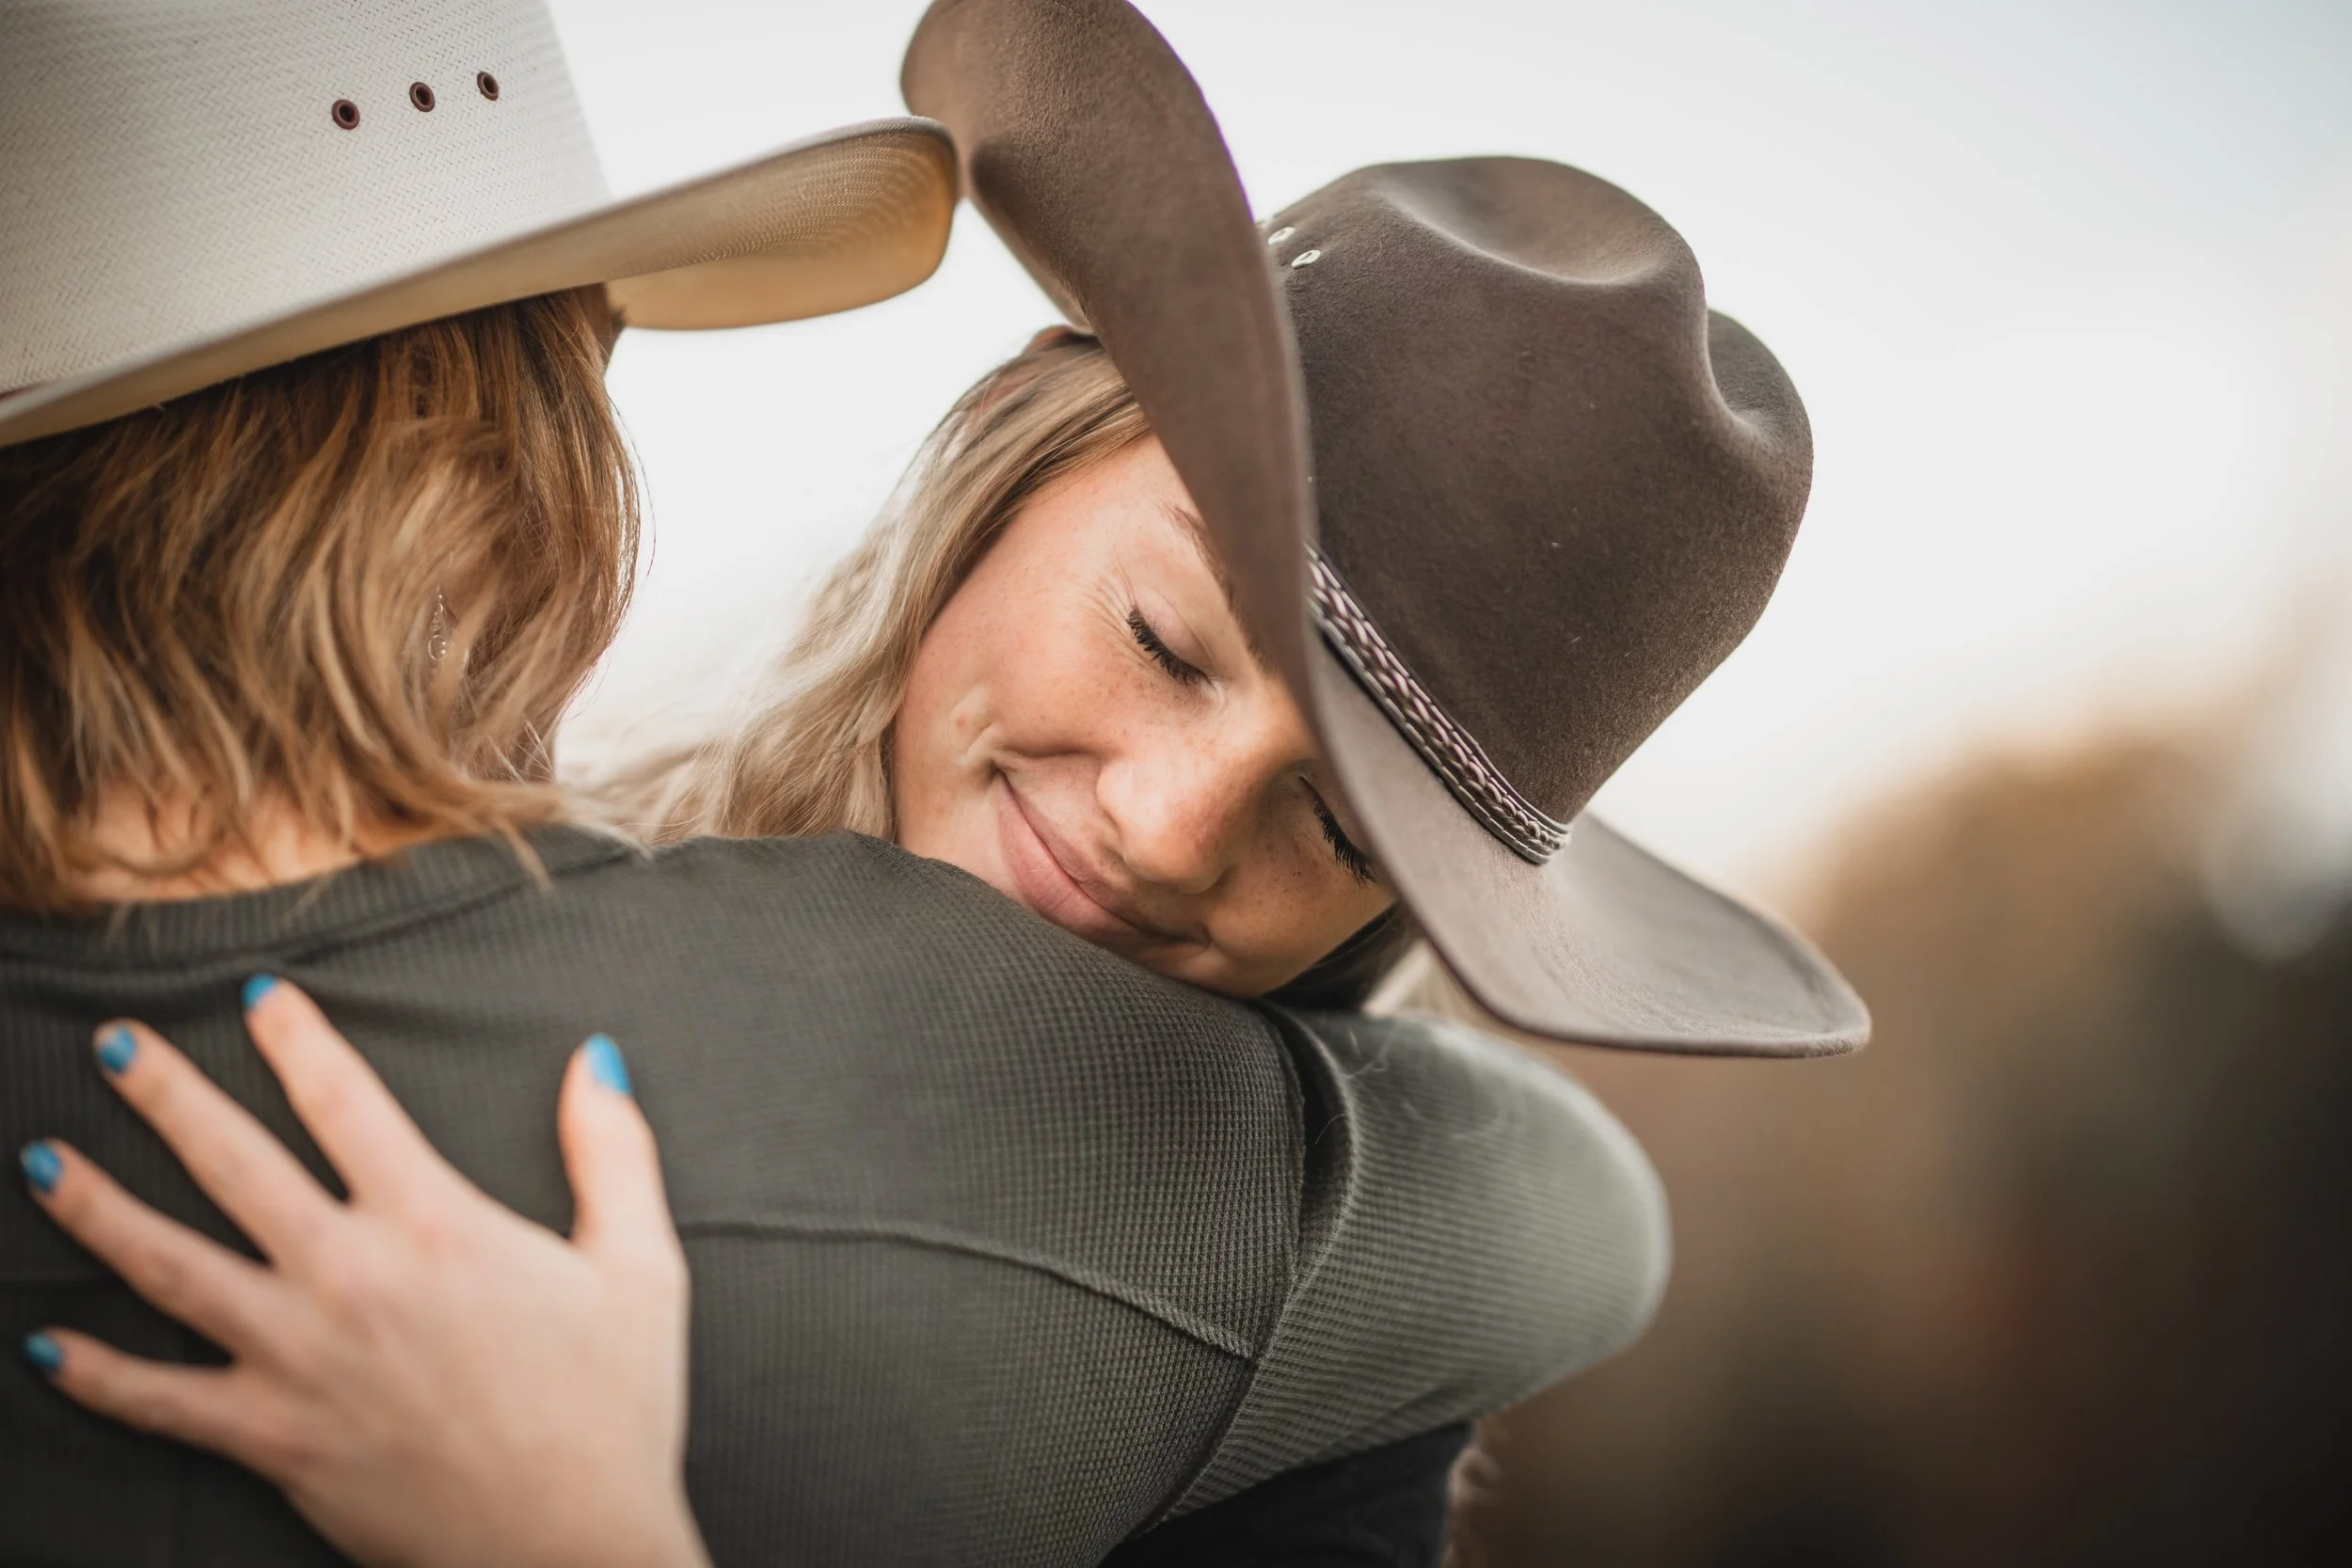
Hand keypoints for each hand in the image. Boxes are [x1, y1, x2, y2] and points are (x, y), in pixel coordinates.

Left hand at [18, 980, 708, 1567]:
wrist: (571, 1545)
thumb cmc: (615, 1407)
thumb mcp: (640, 1265)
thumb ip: (613, 1153)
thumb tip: (596, 1060)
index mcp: (436, 1224)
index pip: (346, 1102)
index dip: (297, 1039)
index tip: (259, 996)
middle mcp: (350, 1276)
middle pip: (233, 1163)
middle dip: (167, 1094)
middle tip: (118, 1042)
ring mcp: (298, 1358)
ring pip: (170, 1266)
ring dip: (97, 1209)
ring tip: (42, 1161)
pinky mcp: (273, 1437)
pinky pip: (160, 1401)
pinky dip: (95, 1375)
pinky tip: (44, 1346)